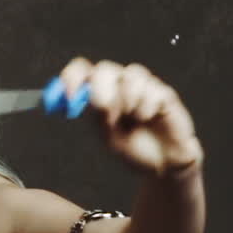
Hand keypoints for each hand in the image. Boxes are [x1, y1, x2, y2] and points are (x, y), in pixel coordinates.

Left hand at [58, 57, 202, 176]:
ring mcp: (142, 86)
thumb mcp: (108, 136)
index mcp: (99, 94)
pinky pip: (151, 90)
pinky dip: (146, 107)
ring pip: (130, 75)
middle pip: (105, 69)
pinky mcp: (162, 91)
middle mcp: (119, 85)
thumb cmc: (134, 149)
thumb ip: (96, 116)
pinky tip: (149, 119)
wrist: (163, 164)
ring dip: (128, 100)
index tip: (69, 96)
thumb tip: (84, 98)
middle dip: (102, 91)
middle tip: (107, 114)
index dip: (72, 78)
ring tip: (134, 120)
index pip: (81, 71)